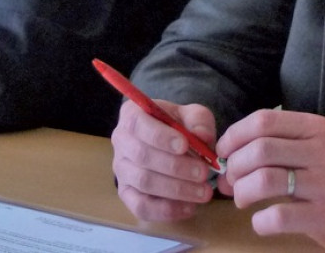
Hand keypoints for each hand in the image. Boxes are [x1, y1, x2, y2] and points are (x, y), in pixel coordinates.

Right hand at [111, 97, 218, 221]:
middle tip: (203, 173)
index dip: (160, 137)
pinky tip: (189, 207)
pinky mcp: (126, 193)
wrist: (168, 143)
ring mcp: (121, 169)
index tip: (184, 146)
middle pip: (141, 156)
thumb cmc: (178, 126)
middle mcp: (121, 141)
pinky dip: (166, 210)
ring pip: (143, 182)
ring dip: (176, 189)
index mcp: (131, 114)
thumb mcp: (191, 115)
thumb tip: (202, 137)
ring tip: (203, 192)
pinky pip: (141, 206)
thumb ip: (199, 121)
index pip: (137, 124)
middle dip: (175, 167)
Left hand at [216, 108, 324, 252]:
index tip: (224, 151)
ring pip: (264, 180)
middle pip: (260, 150)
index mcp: (316, 128)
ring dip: (242, 192)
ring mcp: (324, 185)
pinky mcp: (324, 217)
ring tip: (242, 199)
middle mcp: (322, 152)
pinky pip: (278, 216)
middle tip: (231, 180)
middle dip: (235, 165)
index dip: (235, 135)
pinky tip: (260, 222)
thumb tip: (226, 153)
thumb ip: (277, 142)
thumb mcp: (315, 144)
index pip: (264, 120)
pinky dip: (260, 221)